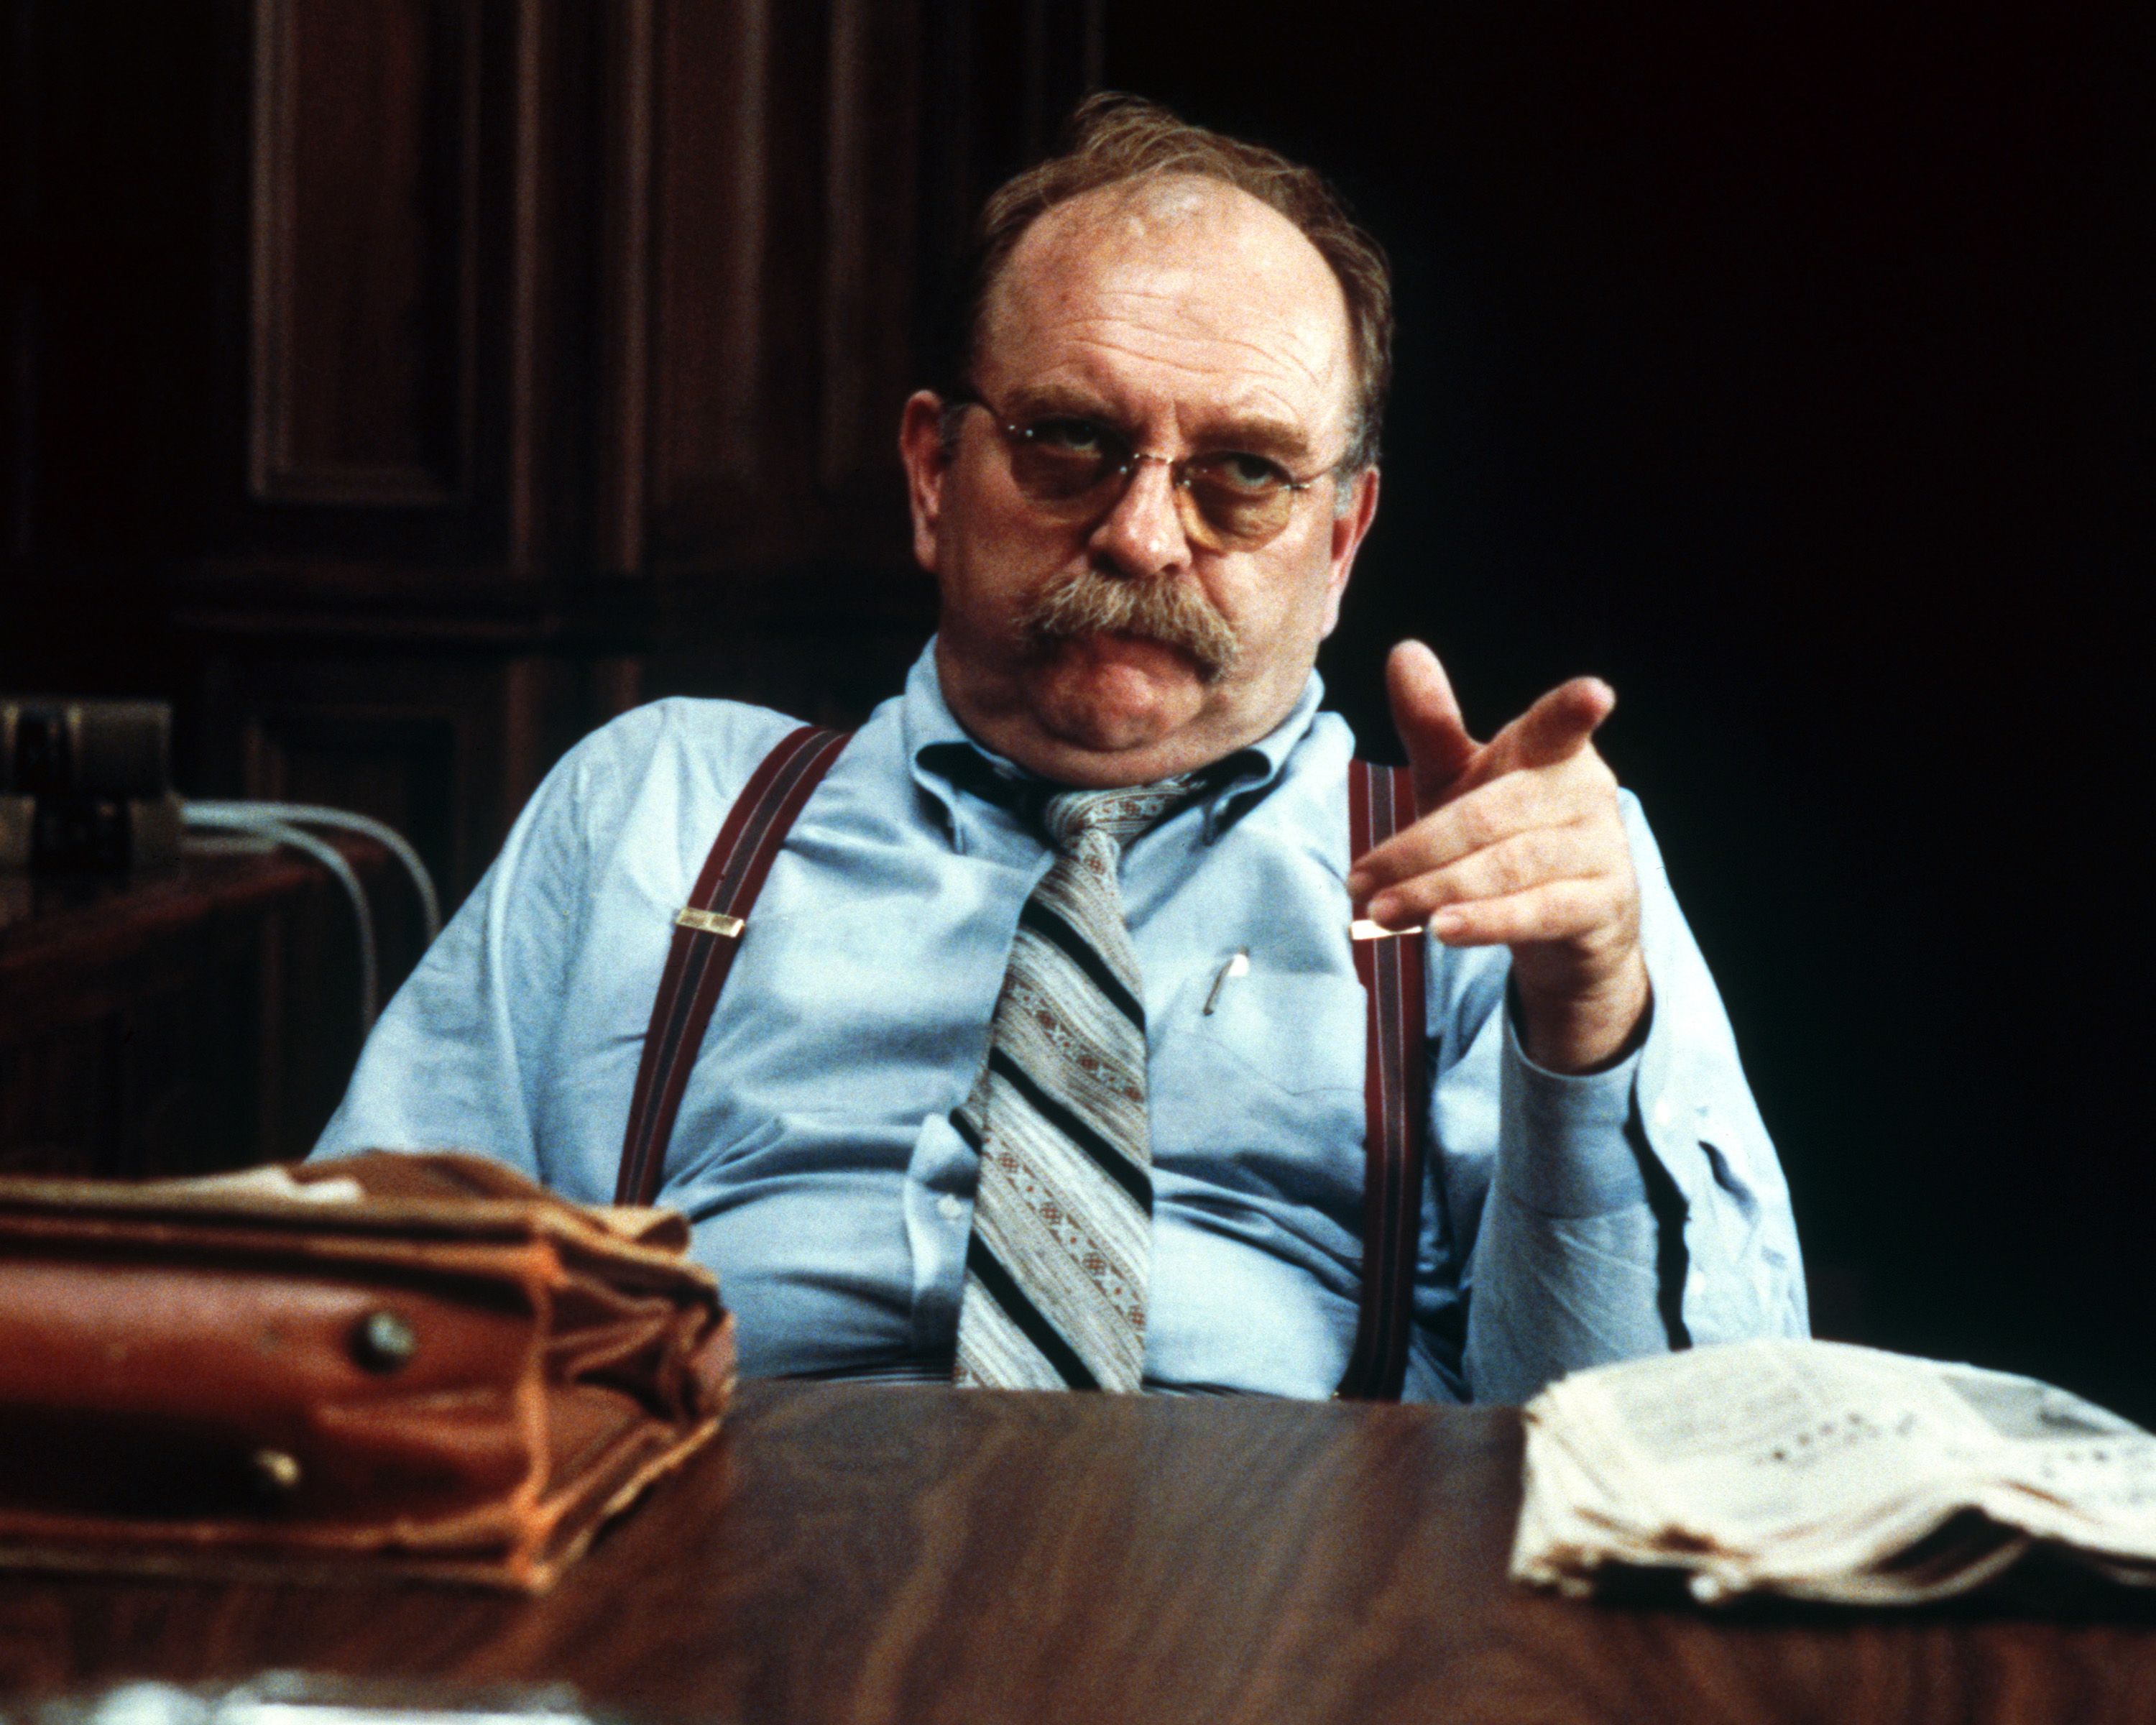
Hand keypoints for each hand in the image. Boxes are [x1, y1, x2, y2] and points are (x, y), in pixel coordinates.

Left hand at [1344, 641, 1649, 1072]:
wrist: (1567, 926)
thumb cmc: (1503, 837)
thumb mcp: (1460, 780)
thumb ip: (1432, 724)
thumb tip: (1404, 650)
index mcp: (1552, 751)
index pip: (1558, 726)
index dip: (1573, 711)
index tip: (1594, 694)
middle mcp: (1586, 792)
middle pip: (1492, 815)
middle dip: (1419, 851)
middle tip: (1359, 883)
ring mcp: (1601, 849)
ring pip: (1511, 867)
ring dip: (1438, 890)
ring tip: (1383, 913)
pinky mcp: (1604, 904)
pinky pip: (1540, 912)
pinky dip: (1489, 922)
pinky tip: (1443, 931)